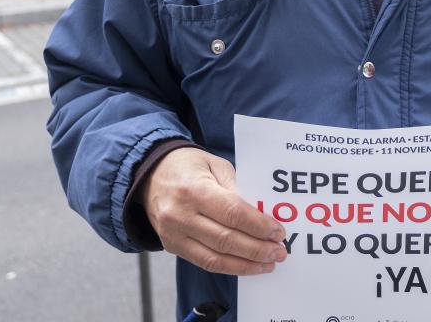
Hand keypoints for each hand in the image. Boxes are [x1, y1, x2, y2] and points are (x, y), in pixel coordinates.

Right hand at [140, 147, 286, 274]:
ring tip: (268, 264)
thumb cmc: (188, 165)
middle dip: (257, 249)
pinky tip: (246, 265)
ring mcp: (174, 234)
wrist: (151, 174)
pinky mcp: (172, 246)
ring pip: (215, 258)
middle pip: (226, 239)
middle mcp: (181, 215)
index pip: (232, 213)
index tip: (278, 232)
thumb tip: (260, 214)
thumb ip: (236, 187)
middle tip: (279, 251)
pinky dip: (229, 266)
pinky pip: (204, 262)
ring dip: (246, 264)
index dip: (258, 226)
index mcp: (194, 189)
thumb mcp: (215, 165)